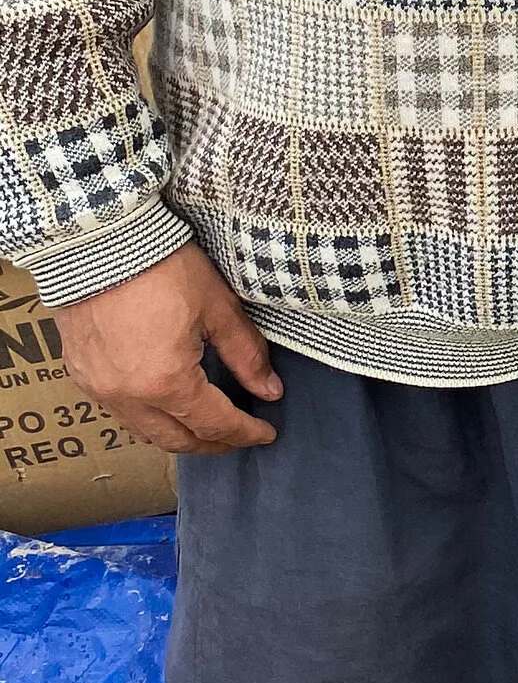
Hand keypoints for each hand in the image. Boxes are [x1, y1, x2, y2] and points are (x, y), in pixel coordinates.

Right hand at [54, 246, 281, 455]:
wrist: (96, 238)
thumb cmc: (161, 266)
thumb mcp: (217, 307)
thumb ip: (245, 354)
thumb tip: (269, 390)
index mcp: (166, 383)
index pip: (214, 424)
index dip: (245, 433)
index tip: (266, 433)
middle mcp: (127, 396)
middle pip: (177, 440)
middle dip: (213, 443)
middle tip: (239, 436)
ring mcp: (99, 388)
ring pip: (145, 431)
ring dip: (179, 434)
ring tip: (206, 426)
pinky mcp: (81, 373)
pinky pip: (119, 411)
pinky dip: (148, 417)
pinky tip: (166, 404)